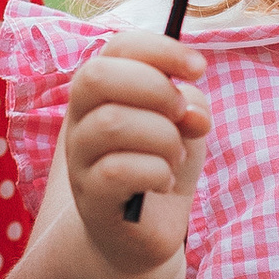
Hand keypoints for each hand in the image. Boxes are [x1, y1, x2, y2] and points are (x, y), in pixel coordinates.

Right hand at [60, 30, 208, 278]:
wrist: (142, 232)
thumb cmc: (159, 164)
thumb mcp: (182, 124)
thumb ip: (186, 104)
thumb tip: (189, 114)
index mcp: (102, 91)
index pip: (117, 46)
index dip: (161, 50)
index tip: (199, 69)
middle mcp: (80, 119)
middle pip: (96, 75)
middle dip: (154, 88)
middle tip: (181, 115)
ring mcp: (79, 159)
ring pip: (112, 122)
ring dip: (162, 136)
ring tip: (175, 155)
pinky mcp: (90, 198)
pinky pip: (118, 171)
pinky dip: (156, 172)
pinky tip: (163, 182)